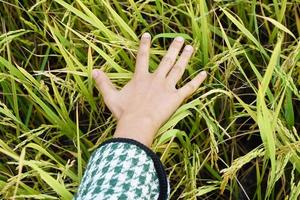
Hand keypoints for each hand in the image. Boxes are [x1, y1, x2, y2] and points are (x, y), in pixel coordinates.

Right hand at [92, 32, 206, 146]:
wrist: (137, 124)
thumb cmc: (124, 112)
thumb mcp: (110, 97)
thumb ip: (103, 83)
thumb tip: (93, 71)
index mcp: (141, 78)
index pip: (142, 57)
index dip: (145, 45)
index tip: (148, 35)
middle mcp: (155, 79)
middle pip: (166, 60)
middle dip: (173, 48)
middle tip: (180, 38)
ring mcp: (167, 87)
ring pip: (178, 69)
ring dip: (185, 58)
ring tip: (190, 48)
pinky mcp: (176, 97)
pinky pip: (189, 87)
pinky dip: (197, 81)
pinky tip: (205, 73)